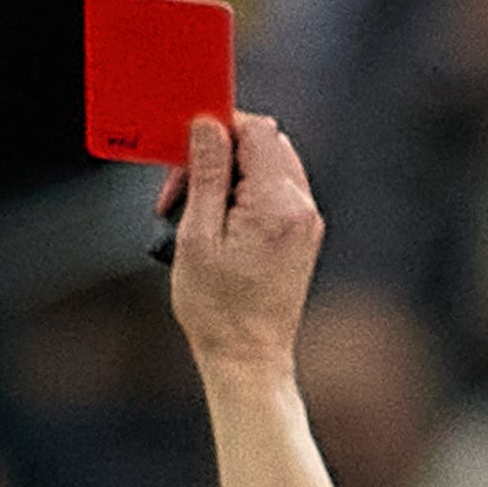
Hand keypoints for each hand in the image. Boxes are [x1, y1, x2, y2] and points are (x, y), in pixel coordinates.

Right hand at [158, 111, 321, 382]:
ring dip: (230, 175)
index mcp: (277, 204)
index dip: (218, 129)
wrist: (248, 359)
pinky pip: (275, 192)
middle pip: (264, 143)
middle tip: (181, 190)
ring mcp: (306, 222)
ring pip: (269, 165)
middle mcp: (301, 207)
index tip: (186, 150)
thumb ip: (205, 174)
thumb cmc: (218, 310)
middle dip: (220, 154)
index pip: (256, 131)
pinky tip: (218, 225)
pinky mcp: (302, 235)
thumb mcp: (198, 235)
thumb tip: (208, 127)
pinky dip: (245, 195)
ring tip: (196, 212)